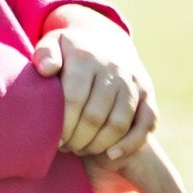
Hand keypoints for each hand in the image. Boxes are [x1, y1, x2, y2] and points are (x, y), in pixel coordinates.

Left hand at [34, 5, 155, 161]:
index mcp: (86, 59)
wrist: (104, 37)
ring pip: (119, 123)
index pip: (74, 98)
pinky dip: (131, 142)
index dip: (63, 124)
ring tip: (80, 150)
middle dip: (77, 139)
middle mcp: (113, 69)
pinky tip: (111, 155)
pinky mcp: (147, 92)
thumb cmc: (70, 49)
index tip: (53, 140)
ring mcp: (133, 81)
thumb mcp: (53, 42)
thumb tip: (46, 70)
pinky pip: (147, 122)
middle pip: (95, 115)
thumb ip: (45, 54)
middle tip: (65, 148)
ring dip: (98, 144)